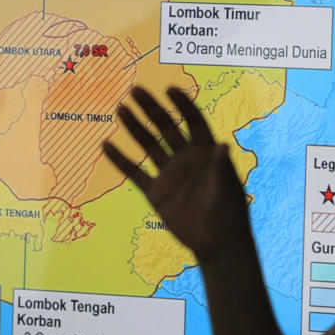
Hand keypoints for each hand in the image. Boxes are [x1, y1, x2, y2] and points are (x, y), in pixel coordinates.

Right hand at [102, 86, 252, 263]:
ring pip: (148, 145)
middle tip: (135, 90)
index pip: (192, 121)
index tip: (169, 89)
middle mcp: (185, 158)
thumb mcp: (225, 190)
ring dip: (135, 127)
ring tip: (121, 108)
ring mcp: (169, 174)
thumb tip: (223, 145)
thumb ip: (220, 168)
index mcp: (205, 152)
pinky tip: (106, 145)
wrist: (217, 244)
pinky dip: (120, 160)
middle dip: (152, 108)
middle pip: (166, 127)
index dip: (182, 105)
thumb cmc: (229, 214)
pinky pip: (135, 173)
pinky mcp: (156, 192)